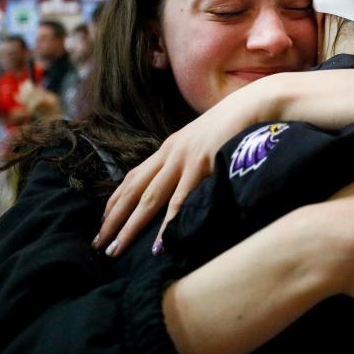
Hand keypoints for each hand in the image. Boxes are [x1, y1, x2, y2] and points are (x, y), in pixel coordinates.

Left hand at [96, 94, 258, 253]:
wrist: (256, 103)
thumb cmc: (236, 124)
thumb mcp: (206, 140)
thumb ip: (193, 159)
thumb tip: (188, 181)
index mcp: (170, 147)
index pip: (133, 178)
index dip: (115, 201)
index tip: (104, 222)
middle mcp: (171, 153)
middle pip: (132, 191)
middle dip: (113, 219)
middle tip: (98, 245)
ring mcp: (185, 159)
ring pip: (149, 199)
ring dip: (129, 226)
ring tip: (115, 249)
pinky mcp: (202, 165)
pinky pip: (181, 200)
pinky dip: (167, 224)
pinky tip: (158, 244)